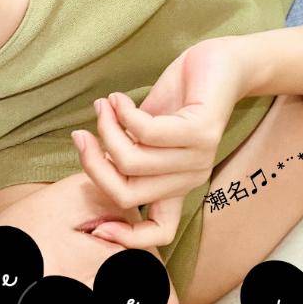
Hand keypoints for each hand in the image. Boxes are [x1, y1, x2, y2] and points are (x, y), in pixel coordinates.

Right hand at [71, 37, 247, 247]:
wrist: (221, 64)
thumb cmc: (180, 97)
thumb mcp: (145, 131)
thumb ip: (124, 149)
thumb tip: (87, 152)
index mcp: (178, 185)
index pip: (160, 231)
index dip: (126, 239)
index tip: (94, 226)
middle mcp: (190, 178)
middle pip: (125, 193)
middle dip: (92, 164)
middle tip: (81, 134)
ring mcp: (198, 158)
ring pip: (130, 161)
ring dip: (106, 129)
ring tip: (105, 105)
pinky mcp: (201, 133)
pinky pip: (145, 131)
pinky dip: (122, 112)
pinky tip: (118, 98)